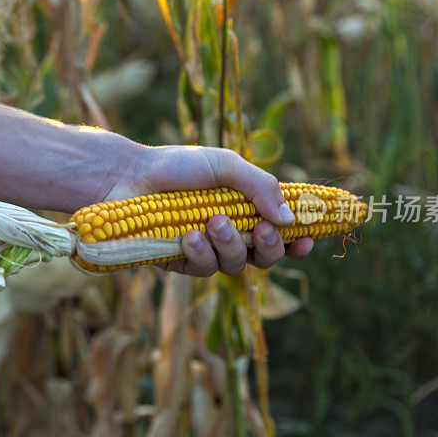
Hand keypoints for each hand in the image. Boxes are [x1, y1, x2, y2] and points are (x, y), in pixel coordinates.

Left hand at [104, 146, 312, 275]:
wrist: (129, 175)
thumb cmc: (176, 166)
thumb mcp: (225, 165)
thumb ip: (259, 186)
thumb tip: (290, 218)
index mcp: (243, 209)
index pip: (279, 232)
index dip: (296, 241)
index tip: (308, 240)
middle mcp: (227, 233)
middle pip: (264, 257)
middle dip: (270, 247)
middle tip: (261, 229)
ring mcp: (203, 251)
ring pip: (235, 266)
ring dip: (230, 245)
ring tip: (213, 222)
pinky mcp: (179, 264)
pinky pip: (203, 271)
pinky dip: (201, 254)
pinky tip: (187, 235)